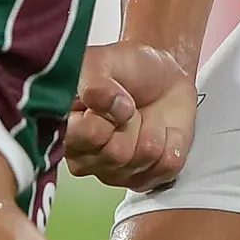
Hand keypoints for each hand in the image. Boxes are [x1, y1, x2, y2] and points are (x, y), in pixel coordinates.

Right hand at [65, 41, 198, 189]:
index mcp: (66, 131)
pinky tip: (163, 130)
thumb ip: (94, 79)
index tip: (113, 95)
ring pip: (143, 159)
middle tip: (131, 106)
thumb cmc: (126, 70)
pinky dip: (173, 141)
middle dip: (132, 122)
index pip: (86, 135)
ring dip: (153, 128)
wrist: (162, 77)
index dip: (106, 114)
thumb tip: (102, 102)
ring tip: (146, 115)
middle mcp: (85, 159)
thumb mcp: (103, 60)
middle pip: (117, 154)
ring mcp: (116, 174)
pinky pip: (167, 167)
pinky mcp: (148, 179)